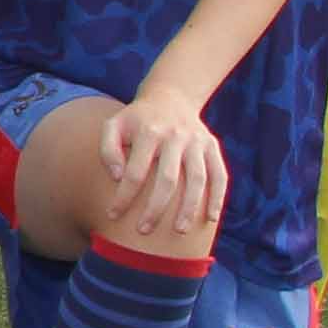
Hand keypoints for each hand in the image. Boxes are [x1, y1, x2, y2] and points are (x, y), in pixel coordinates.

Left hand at [97, 96, 228, 241]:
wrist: (170, 97)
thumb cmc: (136, 120)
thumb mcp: (113, 125)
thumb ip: (108, 150)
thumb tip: (118, 177)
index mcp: (148, 131)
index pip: (135, 172)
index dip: (124, 196)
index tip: (112, 215)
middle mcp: (175, 136)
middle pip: (167, 179)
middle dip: (156, 208)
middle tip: (144, 230)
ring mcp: (197, 141)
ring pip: (197, 179)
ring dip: (189, 207)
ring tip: (179, 230)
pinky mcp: (212, 146)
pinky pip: (219, 175)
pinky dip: (217, 197)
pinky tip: (210, 218)